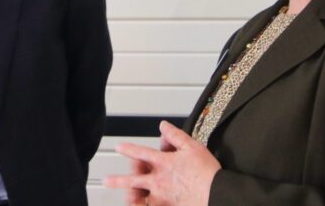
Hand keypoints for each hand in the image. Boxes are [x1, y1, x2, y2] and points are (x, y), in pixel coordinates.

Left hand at [104, 120, 220, 205]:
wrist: (217, 193)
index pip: (141, 153)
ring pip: (139, 198)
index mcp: (164, 162)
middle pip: (133, 180)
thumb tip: (163, 126)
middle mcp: (159, 180)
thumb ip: (175, 135)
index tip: (119, 147)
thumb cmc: (207, 171)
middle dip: (118, 180)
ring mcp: (162, 196)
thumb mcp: (192, 146)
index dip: (128, 149)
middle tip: (107, 180)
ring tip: (123, 198)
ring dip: (129, 197)